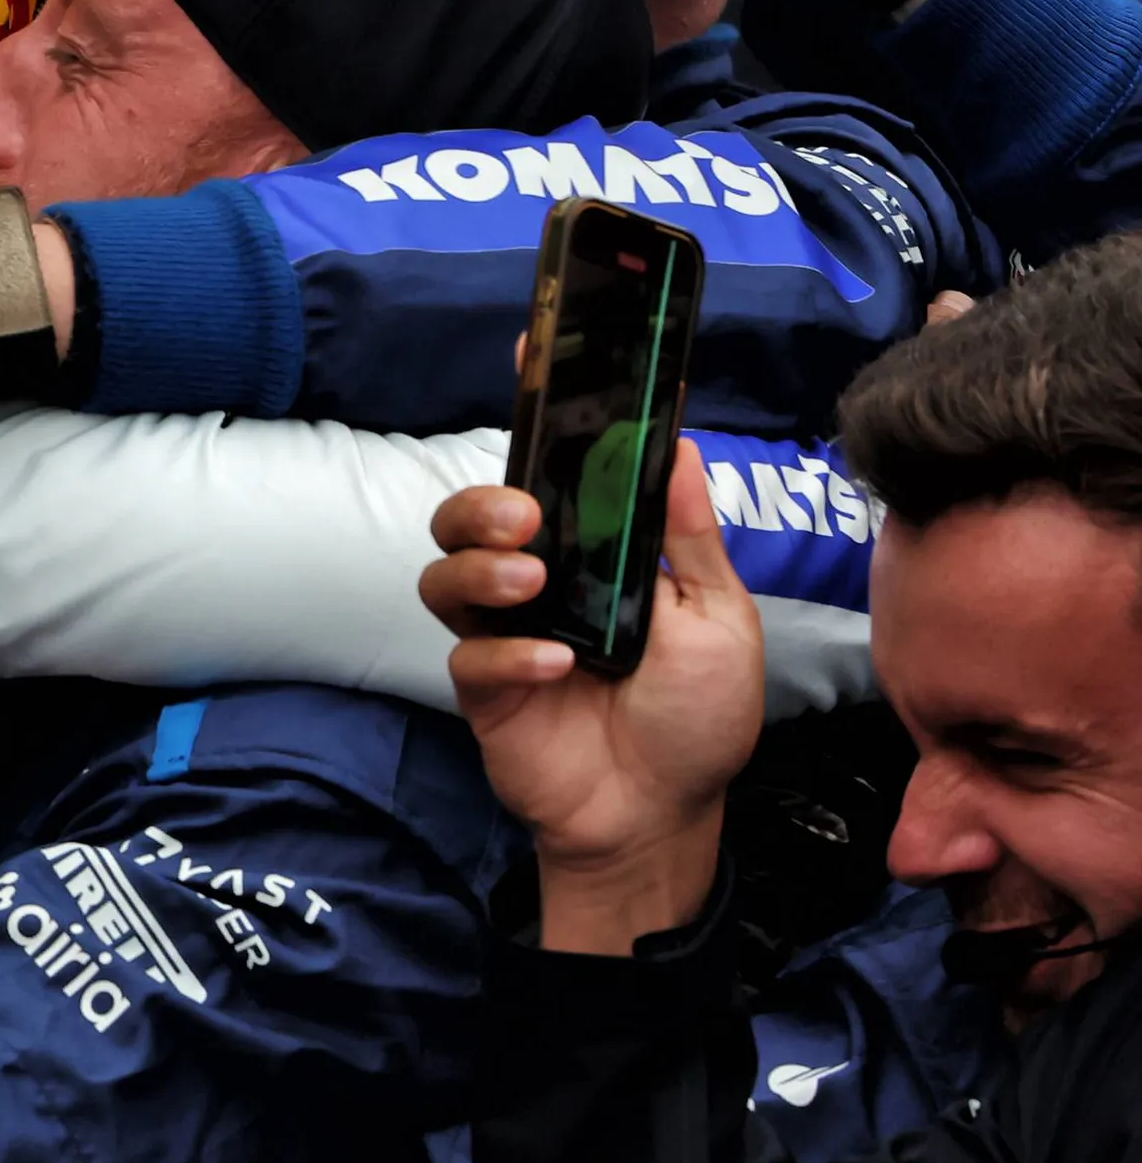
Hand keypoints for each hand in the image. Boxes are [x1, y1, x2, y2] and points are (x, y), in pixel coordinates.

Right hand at [420, 447, 762, 946]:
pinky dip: (506, 653)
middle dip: (483, 503)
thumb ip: (687, 538)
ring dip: (481, 565)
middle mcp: (539, 581)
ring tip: (531, 584)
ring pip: (445, 572)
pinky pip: (467, 653)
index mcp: (595, 552)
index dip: (539, 410)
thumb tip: (677, 444)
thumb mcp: (718, 618)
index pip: (556, 470)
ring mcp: (504, 632)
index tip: (530, 348)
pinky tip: (553, 669)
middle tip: (523, 518)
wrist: (663, 814)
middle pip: (470, 514)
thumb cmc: (697, 715)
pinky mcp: (482, 687)